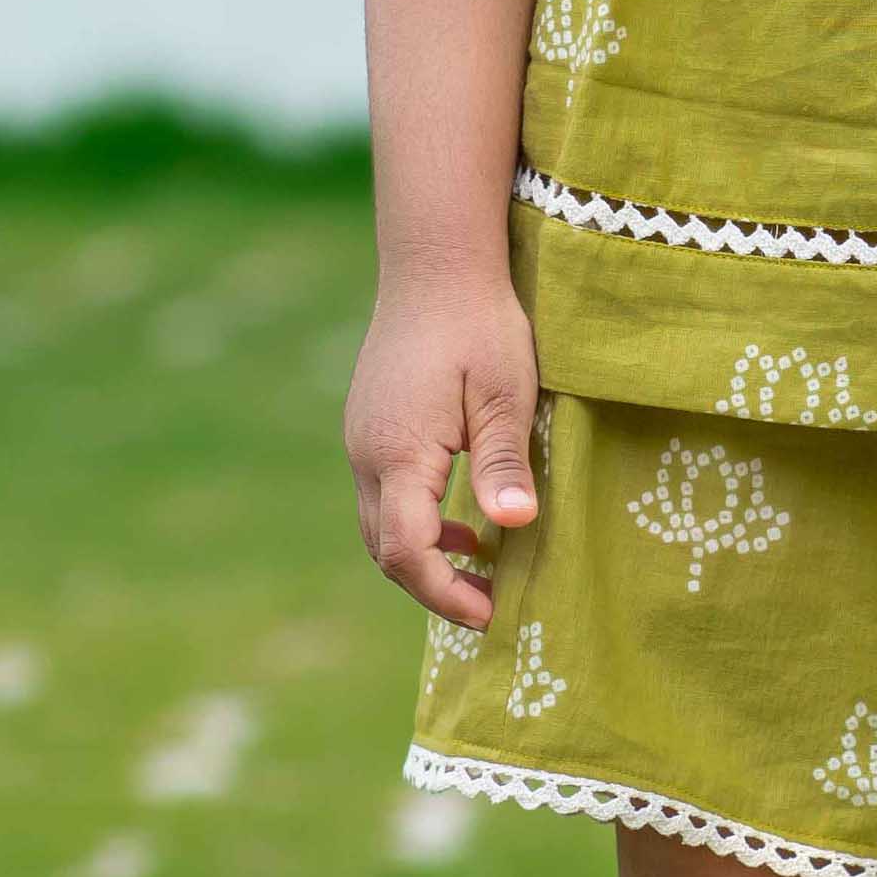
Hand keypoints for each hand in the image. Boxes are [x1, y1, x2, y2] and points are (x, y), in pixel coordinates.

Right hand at [343, 270, 541, 627]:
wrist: (435, 263)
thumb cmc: (479, 323)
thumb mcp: (506, 393)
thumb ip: (503, 461)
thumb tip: (514, 525)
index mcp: (397, 453)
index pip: (407, 550)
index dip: (445, 593)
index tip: (489, 614)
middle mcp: (366, 454)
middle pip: (384, 549)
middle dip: (433, 587)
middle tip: (488, 607)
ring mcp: (361, 439)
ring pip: (378, 524)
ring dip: (424, 556)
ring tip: (481, 572)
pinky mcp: (369, 426)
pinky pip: (383, 495)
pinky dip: (417, 523)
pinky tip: (464, 520)